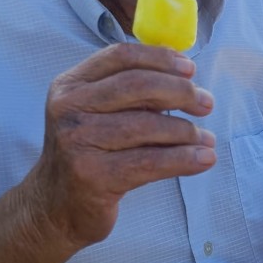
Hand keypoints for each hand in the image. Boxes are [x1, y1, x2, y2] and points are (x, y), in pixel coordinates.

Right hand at [26, 43, 215, 250]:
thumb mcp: (96, 111)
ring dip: (186, 131)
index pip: (120, 56)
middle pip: (137, 85)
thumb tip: (184, 72)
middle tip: (206, 103)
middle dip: (180, 92)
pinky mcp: (92, 176)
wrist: (55, 206)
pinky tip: (203, 159)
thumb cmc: (88, 152)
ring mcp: (77, 142)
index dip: (160, 58)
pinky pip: (150, 162)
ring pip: (147, 126)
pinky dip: (183, 159)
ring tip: (206, 138)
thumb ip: (130, 89)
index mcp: (70, 84)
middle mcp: (69, 108)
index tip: (190, 68)